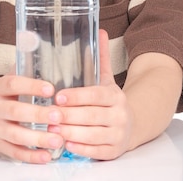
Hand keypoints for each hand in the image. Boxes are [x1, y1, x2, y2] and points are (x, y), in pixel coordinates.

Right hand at [0, 53, 64, 164]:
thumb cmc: (7, 97)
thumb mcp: (12, 80)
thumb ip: (26, 67)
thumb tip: (39, 40)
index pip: (13, 83)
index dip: (31, 86)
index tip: (51, 88)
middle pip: (15, 111)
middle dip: (38, 114)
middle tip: (59, 116)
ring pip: (15, 135)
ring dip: (37, 138)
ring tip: (57, 139)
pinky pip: (14, 152)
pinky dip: (30, 156)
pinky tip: (46, 156)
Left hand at [52, 29, 133, 159]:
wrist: (133, 124)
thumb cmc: (111, 101)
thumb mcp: (106, 79)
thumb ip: (100, 57)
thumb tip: (99, 30)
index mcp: (115, 96)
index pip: (95, 95)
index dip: (76, 96)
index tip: (57, 97)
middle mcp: (119, 115)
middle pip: (92, 116)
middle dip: (68, 116)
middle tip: (48, 114)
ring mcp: (118, 134)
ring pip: (92, 135)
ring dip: (70, 133)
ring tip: (52, 129)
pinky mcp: (114, 151)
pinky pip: (96, 151)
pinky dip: (80, 148)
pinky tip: (66, 144)